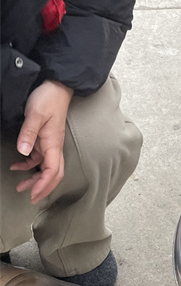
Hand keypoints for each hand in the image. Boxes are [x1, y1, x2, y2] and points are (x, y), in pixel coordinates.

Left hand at [10, 80, 72, 203]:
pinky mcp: (44, 139)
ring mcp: (50, 144)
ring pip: (46, 168)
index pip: (52, 171)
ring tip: (21, 187)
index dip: (44, 184)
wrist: (56, 87)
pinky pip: (39, 158)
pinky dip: (30, 166)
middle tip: (30, 198)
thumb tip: (23, 153)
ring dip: (36, 179)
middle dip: (43, 188)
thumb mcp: (35, 115)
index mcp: (53, 143)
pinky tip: (18, 166)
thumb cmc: (48, 99)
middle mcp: (54, 147)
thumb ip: (28, 134)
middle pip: (53, 174)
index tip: (33, 194)